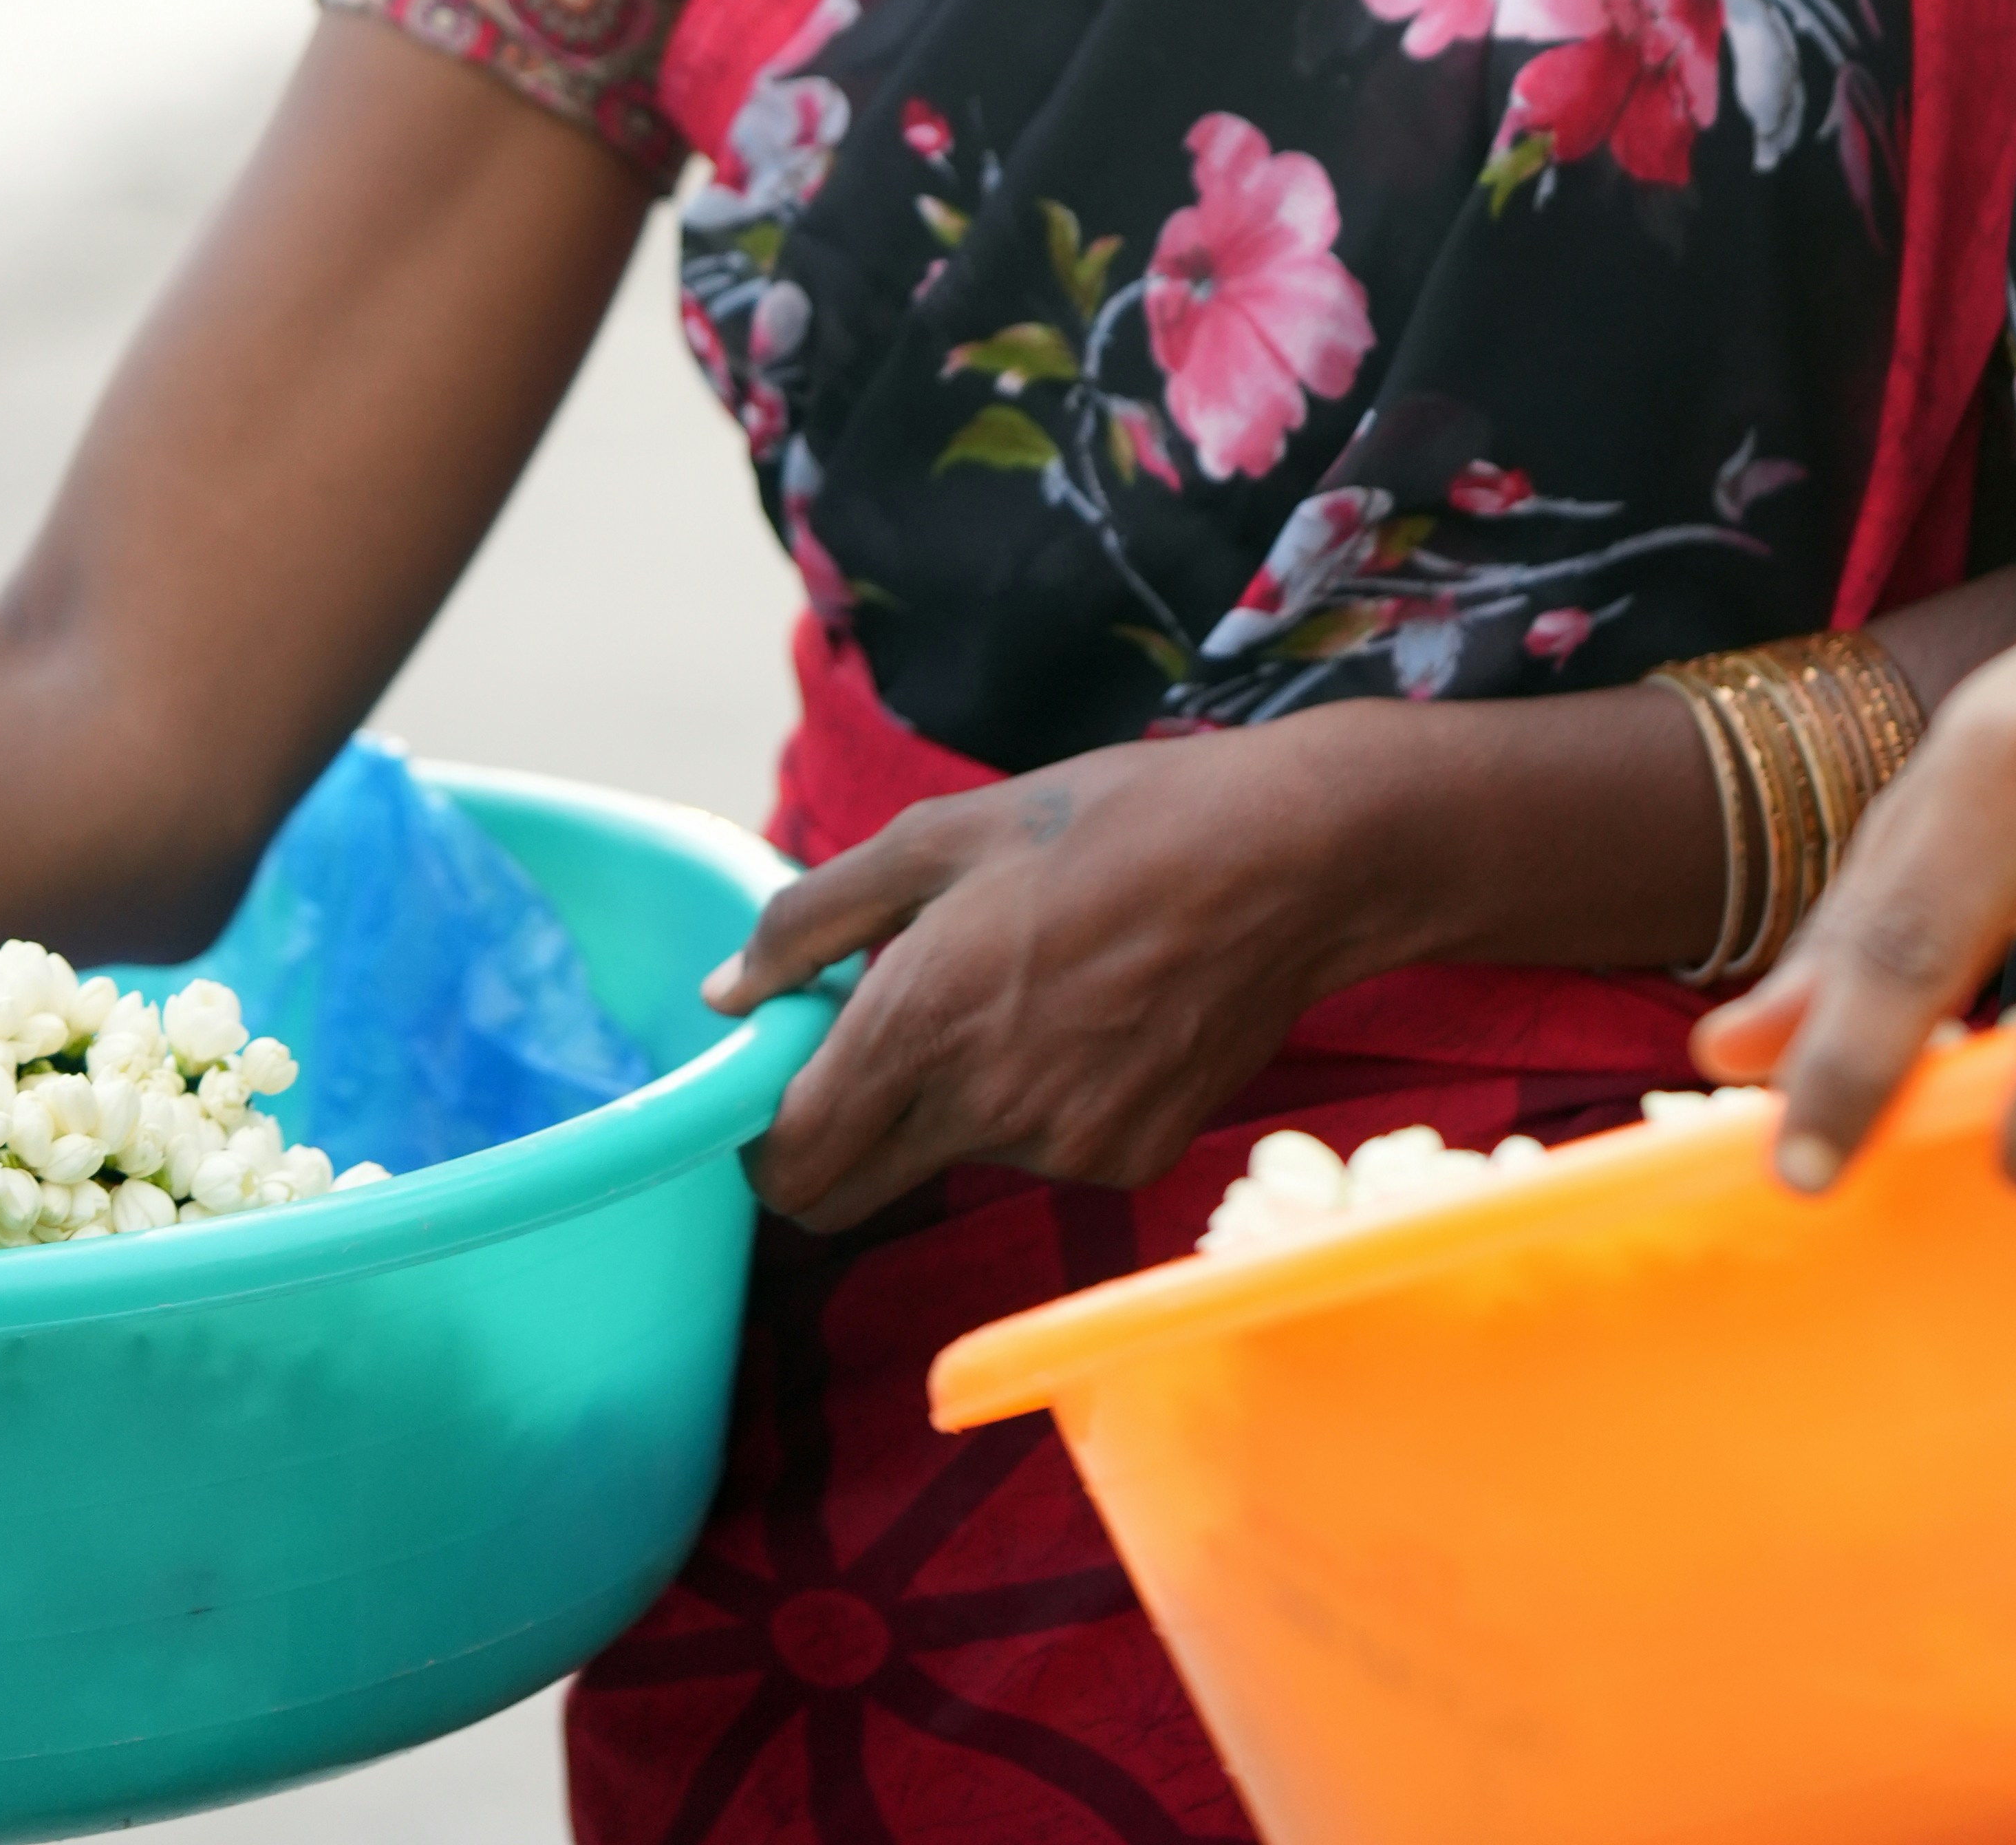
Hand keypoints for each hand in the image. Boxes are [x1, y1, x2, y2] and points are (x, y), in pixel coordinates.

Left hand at [698, 724, 1383, 1229]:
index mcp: (922, 1021)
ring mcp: (1060, 1147)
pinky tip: (1086, 1016)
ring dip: (947, 1101)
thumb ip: (814, 917)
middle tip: (866, 1051)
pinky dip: (1036, 1101)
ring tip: (1018, 987)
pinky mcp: (1123, 1161)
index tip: (777, 1077)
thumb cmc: (1112, 821)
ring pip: (948, 1158)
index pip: (789, 1161)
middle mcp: (982, 1107)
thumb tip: (726, 994)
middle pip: (845, 1194)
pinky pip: (1038, 1152)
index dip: (759, 1133)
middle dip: (829, 1142)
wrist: (1289, 859)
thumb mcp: (945, 832)